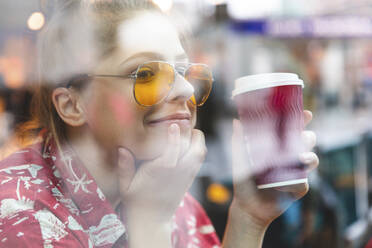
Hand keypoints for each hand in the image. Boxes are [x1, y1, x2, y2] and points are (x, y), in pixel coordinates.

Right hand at [117, 124, 206, 222]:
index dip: (174, 137)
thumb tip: (122, 148)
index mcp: (159, 171)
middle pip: (193, 150)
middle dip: (191, 135)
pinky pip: (199, 161)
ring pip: (199, 154)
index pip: (172, 151)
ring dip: (197, 141)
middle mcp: (176, 172)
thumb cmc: (136, 201)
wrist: (152, 221)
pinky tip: (191, 144)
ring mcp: (185, 176)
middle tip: (183, 124)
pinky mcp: (189, 179)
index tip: (173, 125)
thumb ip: (124, 166)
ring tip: (189, 132)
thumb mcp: (125, 185)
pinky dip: (199, 149)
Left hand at [230, 110, 318, 227]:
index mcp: (277, 146)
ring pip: (311, 159)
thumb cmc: (243, 180)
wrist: (247, 206)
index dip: (300, 120)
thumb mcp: (239, 159)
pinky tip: (282, 185)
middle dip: (308, 137)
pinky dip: (296, 182)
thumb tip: (236, 121)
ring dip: (309, 156)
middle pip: (307, 141)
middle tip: (303, 137)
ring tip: (300, 158)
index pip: (292, 129)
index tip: (306, 114)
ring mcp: (296, 172)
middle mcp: (289, 156)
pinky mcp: (298, 188)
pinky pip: (304, 183)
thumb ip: (238, 141)